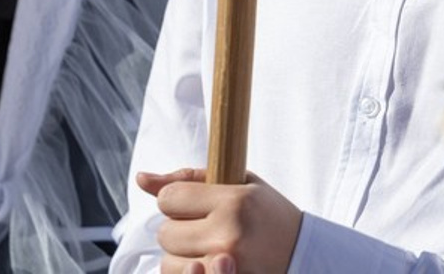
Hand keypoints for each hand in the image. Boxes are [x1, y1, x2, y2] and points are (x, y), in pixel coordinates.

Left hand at [138, 167, 302, 273]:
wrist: (302, 253)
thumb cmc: (267, 213)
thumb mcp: (239, 183)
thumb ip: (189, 178)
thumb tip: (141, 178)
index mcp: (233, 200)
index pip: (170, 198)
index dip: (176, 199)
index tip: (194, 201)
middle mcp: (227, 234)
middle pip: (165, 232)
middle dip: (178, 227)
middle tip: (205, 224)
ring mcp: (225, 264)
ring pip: (167, 261)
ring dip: (180, 254)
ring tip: (207, 246)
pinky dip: (186, 270)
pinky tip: (204, 261)